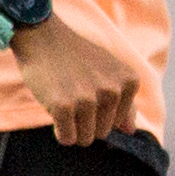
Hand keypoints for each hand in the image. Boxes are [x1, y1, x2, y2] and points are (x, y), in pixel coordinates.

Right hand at [12, 13, 142, 145]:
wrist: (44, 36)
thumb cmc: (76, 57)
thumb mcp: (110, 71)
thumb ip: (124, 101)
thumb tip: (130, 131)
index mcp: (129, 81)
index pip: (118, 123)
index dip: (99, 113)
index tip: (88, 90)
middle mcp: (112, 90)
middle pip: (102, 133)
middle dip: (86, 122)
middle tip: (74, 95)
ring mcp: (87, 99)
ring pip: (85, 139)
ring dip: (72, 127)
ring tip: (65, 100)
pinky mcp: (63, 106)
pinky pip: (67, 139)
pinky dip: (59, 131)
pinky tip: (55, 108)